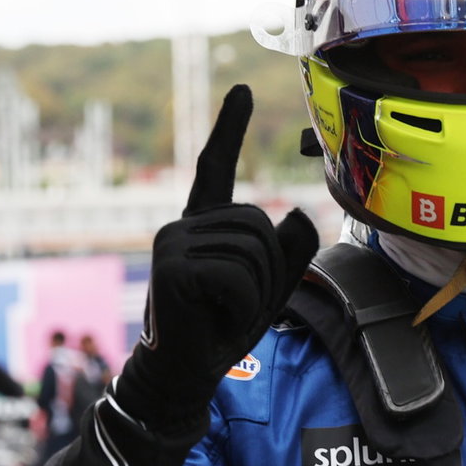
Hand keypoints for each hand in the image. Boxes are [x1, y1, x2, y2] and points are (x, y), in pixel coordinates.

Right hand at [113, 85, 318, 426]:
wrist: (184, 375)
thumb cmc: (222, 328)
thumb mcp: (270, 286)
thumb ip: (290, 250)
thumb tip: (294, 213)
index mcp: (203, 226)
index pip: (215, 168)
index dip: (230, 128)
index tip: (241, 89)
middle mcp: (183, 226)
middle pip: (259, 225)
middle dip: (268, 271)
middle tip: (235, 303)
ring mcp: (172, 242)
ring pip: (253, 251)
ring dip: (256, 291)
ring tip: (223, 310)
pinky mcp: (171, 266)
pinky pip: (238, 276)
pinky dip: (243, 305)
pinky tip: (214, 317)